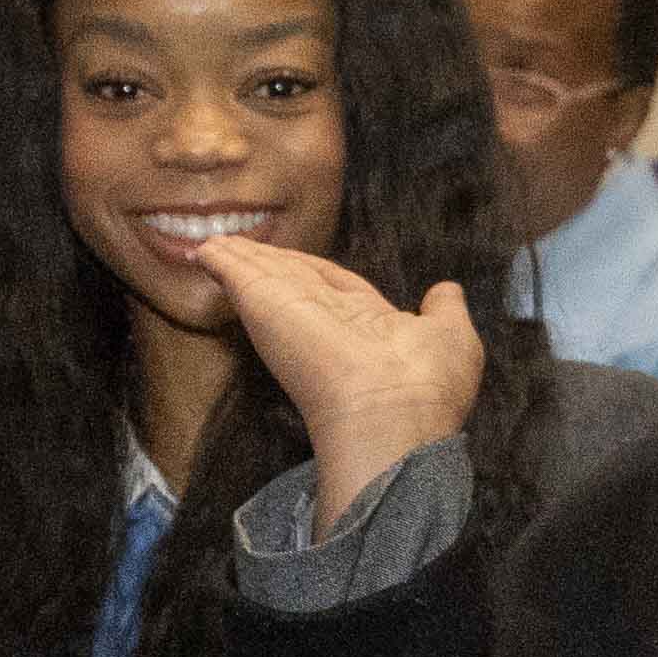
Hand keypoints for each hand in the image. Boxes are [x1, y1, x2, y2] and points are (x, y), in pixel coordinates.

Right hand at [201, 233, 483, 530]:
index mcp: (369, 328)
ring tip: (215, 242)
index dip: (315, 272)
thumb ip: (446, 308)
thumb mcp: (452, 336)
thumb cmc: (427, 384)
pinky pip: (243, 278)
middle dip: (270, 263)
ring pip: (265, 278)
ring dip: (241, 258)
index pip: (336, 289)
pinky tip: (206, 249)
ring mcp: (294, 317)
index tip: (297, 261)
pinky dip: (224, 262)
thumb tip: (447, 288)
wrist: (391, 414)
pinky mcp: (268, 310)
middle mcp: (327, 323)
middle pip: (293, 281)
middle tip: (241, 246)